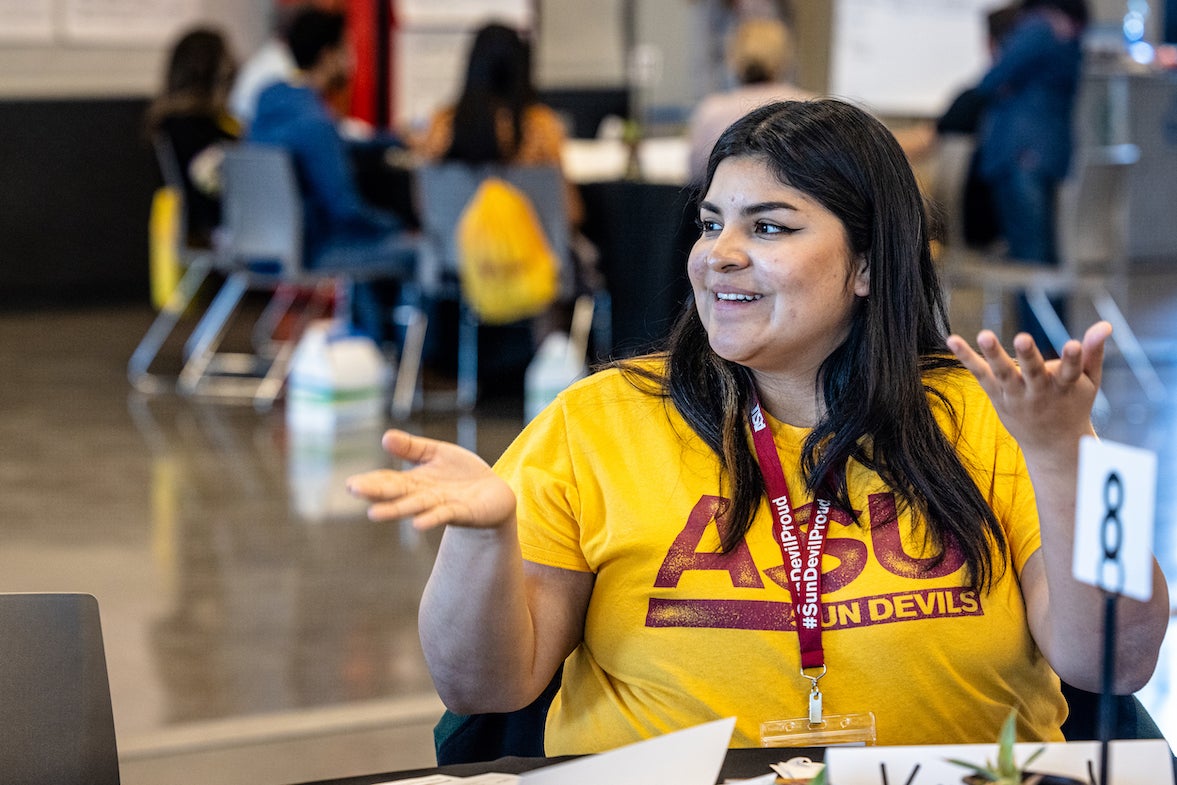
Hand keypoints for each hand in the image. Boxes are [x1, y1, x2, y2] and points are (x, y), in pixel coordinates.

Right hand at [346, 429, 515, 529]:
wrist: (493, 493)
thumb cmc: (462, 474)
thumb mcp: (437, 453)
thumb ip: (412, 448)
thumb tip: (385, 437)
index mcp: (415, 481)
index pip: (389, 480)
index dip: (371, 481)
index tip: (350, 483)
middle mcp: (424, 495)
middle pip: (397, 493)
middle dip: (376, 493)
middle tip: (354, 490)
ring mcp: (441, 505)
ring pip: (416, 506)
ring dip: (396, 510)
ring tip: (374, 514)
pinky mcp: (462, 512)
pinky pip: (444, 515)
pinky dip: (431, 518)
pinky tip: (417, 524)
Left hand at [945, 322, 1110, 453]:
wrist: (1051, 444)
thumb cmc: (1073, 404)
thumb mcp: (1089, 382)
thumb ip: (1093, 353)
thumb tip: (1105, 324)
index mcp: (1065, 387)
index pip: (1071, 371)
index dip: (1073, 358)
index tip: (1074, 344)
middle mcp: (1039, 392)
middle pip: (1033, 373)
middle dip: (1028, 356)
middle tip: (1022, 338)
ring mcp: (1016, 395)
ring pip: (1003, 374)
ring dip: (994, 354)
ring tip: (984, 334)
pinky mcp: (997, 395)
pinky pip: (980, 374)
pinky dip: (966, 358)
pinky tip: (952, 339)